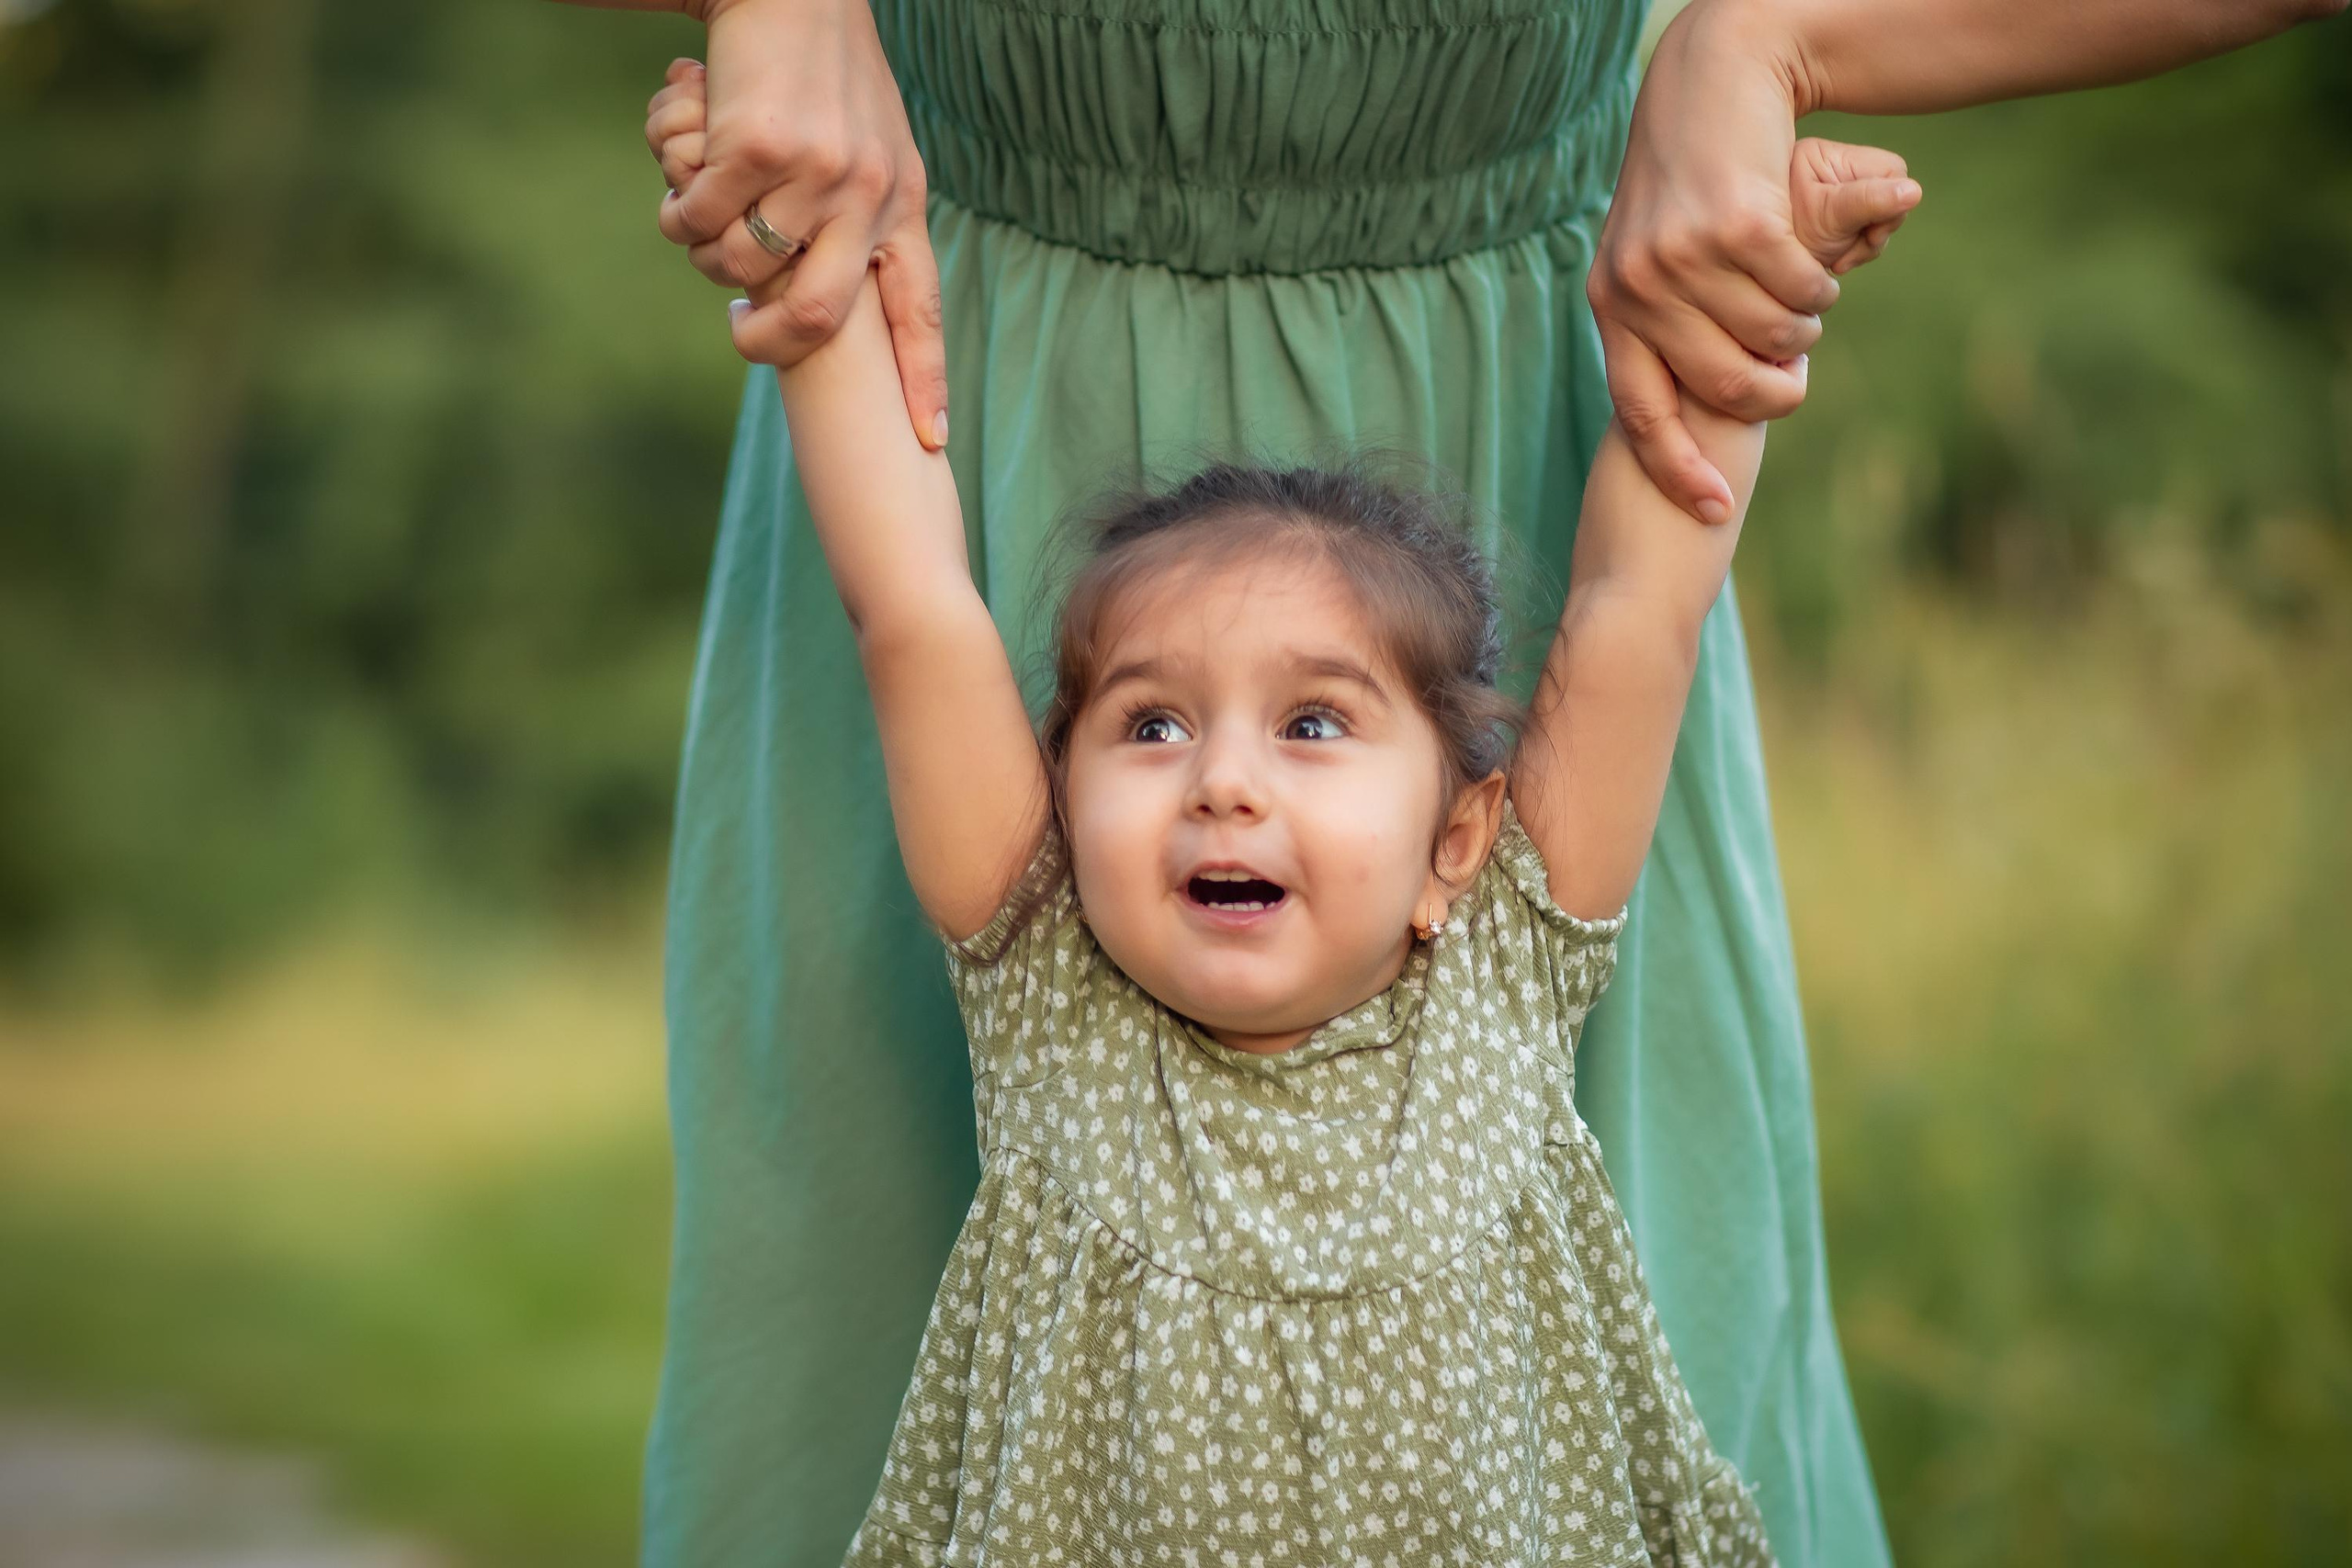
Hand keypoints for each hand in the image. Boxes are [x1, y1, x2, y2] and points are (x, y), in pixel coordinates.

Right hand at [647, 0, 947, 449]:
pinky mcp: (755, 149)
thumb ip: (864, 214)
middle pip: (822, 317)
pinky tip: (685, 169)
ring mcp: (814, 173)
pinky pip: (699, 218)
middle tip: (743, 335)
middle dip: (772, 345)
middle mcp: (868, 194)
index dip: (924, 379)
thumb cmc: (823, 73)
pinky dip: (680, 207)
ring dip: (709, 254)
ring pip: (743, 268)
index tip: (929, 441)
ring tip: (706, 213)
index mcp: (903, 201)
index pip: (921, 307)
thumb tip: (836, 291)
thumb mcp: (872, 144)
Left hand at [1589, 0, 1911, 521]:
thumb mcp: (1652, 257)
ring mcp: (1684, 255)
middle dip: (1773, 391)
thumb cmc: (1687, 182)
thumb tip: (1694, 412)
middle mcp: (1637, 286)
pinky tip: (1817, 268)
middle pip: (1721, 385)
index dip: (1677, 470)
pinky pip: (1799, 288)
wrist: (1707, 83)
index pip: (1641, 413)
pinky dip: (1820, 286)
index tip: (1715, 512)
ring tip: (1805, 305)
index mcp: (1610, 305)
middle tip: (1796, 375)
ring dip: (1803, 328)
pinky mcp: (1736, 224)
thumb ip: (1663, 326)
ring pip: (1771, 335)